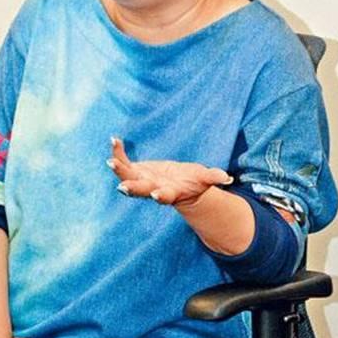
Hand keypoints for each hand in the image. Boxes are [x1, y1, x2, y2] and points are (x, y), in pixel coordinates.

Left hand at [107, 137, 232, 206]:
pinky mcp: (136, 171)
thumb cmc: (193, 182)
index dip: (160, 196)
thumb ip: (213, 177)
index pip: (164, 196)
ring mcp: (142, 180)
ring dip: (119, 169)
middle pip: (141, 190)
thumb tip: (227, 178)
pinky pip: (124, 161)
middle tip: (122, 186)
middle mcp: (153, 188)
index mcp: (170, 193)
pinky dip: (119, 153)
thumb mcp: (204, 179)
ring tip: (111, 160)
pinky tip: (114, 140)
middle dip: (131, 188)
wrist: (178, 186)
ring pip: (128, 176)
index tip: (155, 194)